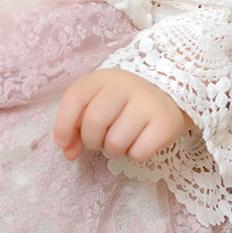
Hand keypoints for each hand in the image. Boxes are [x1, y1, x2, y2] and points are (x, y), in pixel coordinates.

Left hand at [52, 68, 194, 163]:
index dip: (63, 124)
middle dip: (91, 141)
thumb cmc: (124, 104)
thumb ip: (76, 127)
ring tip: (121, 140)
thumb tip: (68, 153)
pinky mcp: (165, 123)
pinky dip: (134, 155)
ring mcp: (147, 103)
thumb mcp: (97, 104)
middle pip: (94, 123)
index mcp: (103, 77)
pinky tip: (139, 142)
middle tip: (100, 141)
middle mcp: (126, 85)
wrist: (168, 97)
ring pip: (115, 142)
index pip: (75, 97)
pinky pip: (138, 153)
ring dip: (113, 150)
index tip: (63, 142)